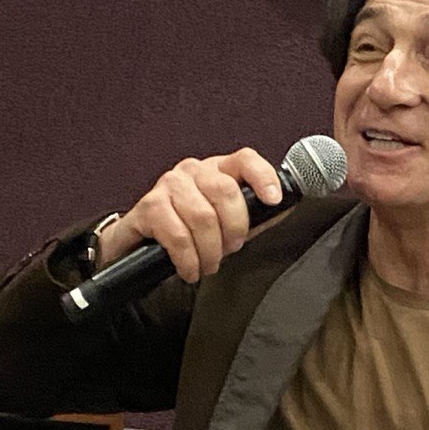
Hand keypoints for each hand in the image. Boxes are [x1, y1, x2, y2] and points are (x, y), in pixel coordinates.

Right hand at [98, 148, 285, 281]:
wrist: (142, 247)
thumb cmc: (189, 233)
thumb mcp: (226, 225)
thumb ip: (255, 216)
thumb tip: (287, 208)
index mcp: (217, 170)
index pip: (244, 160)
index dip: (262, 176)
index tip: (273, 200)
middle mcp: (193, 171)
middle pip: (225, 192)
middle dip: (233, 231)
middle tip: (228, 251)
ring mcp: (168, 185)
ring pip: (202, 217)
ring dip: (209, 251)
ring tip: (207, 265)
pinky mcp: (149, 206)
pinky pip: (178, 236)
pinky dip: (188, 260)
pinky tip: (189, 270)